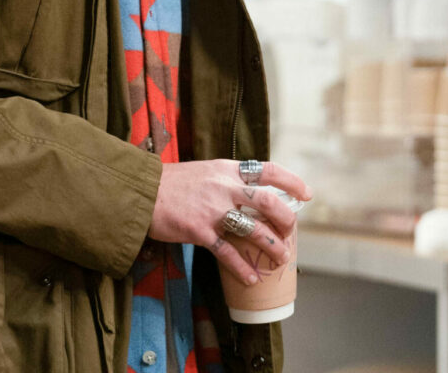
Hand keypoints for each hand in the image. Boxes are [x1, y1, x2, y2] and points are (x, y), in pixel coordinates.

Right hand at [147, 159, 311, 286]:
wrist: (141, 192)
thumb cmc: (171, 183)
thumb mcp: (204, 172)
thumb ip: (227, 180)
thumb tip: (252, 194)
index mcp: (226, 169)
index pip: (268, 170)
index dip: (291, 182)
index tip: (306, 194)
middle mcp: (223, 186)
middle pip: (267, 201)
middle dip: (286, 219)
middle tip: (291, 232)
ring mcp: (212, 209)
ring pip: (253, 229)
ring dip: (272, 247)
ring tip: (281, 259)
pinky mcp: (199, 230)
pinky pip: (227, 252)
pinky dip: (242, 268)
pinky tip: (251, 278)